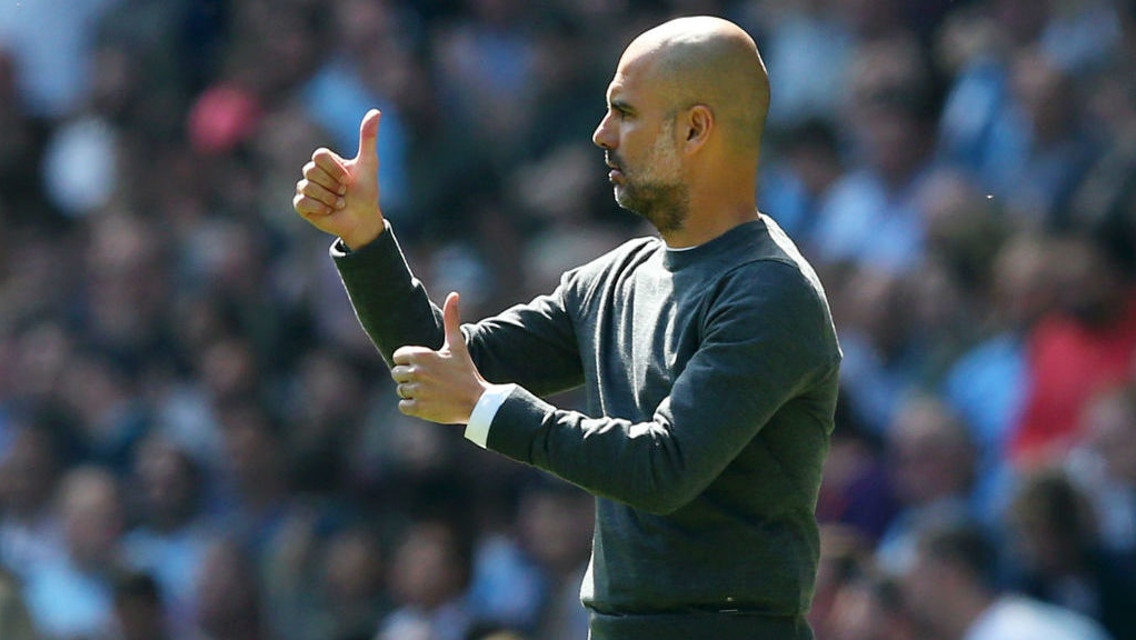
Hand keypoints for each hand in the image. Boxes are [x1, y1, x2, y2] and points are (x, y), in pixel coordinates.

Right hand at [293, 109, 385, 249]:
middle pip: (311, 170)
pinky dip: (319, 208)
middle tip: (344, 193)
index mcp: (326, 162)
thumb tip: (376, 111)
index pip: (319, 155)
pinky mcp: (301, 206)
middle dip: (333, 185)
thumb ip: (368, 138)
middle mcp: (313, 173)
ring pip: (307, 186)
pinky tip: (329, 211)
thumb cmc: (366, 191)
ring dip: (329, 198)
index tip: (348, 179)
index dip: (334, 169)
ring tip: (339, 204)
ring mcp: (305, 189)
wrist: (363, 219)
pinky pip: (301, 202)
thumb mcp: (368, 163)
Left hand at [390, 292, 489, 423]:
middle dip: (409, 376)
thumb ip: (451, 319)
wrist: (477, 402)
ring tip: (430, 391)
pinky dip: (411, 405)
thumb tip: (454, 294)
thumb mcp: (457, 345)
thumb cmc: (466, 371)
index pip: (398, 356)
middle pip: (397, 373)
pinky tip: (426, 402)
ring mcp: (417, 391)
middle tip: (429, 380)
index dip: (408, 360)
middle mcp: (417, 372)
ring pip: (401, 390)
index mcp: (422, 355)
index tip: (423, 365)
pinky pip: (402, 405)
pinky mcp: (419, 408)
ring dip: (412, 391)